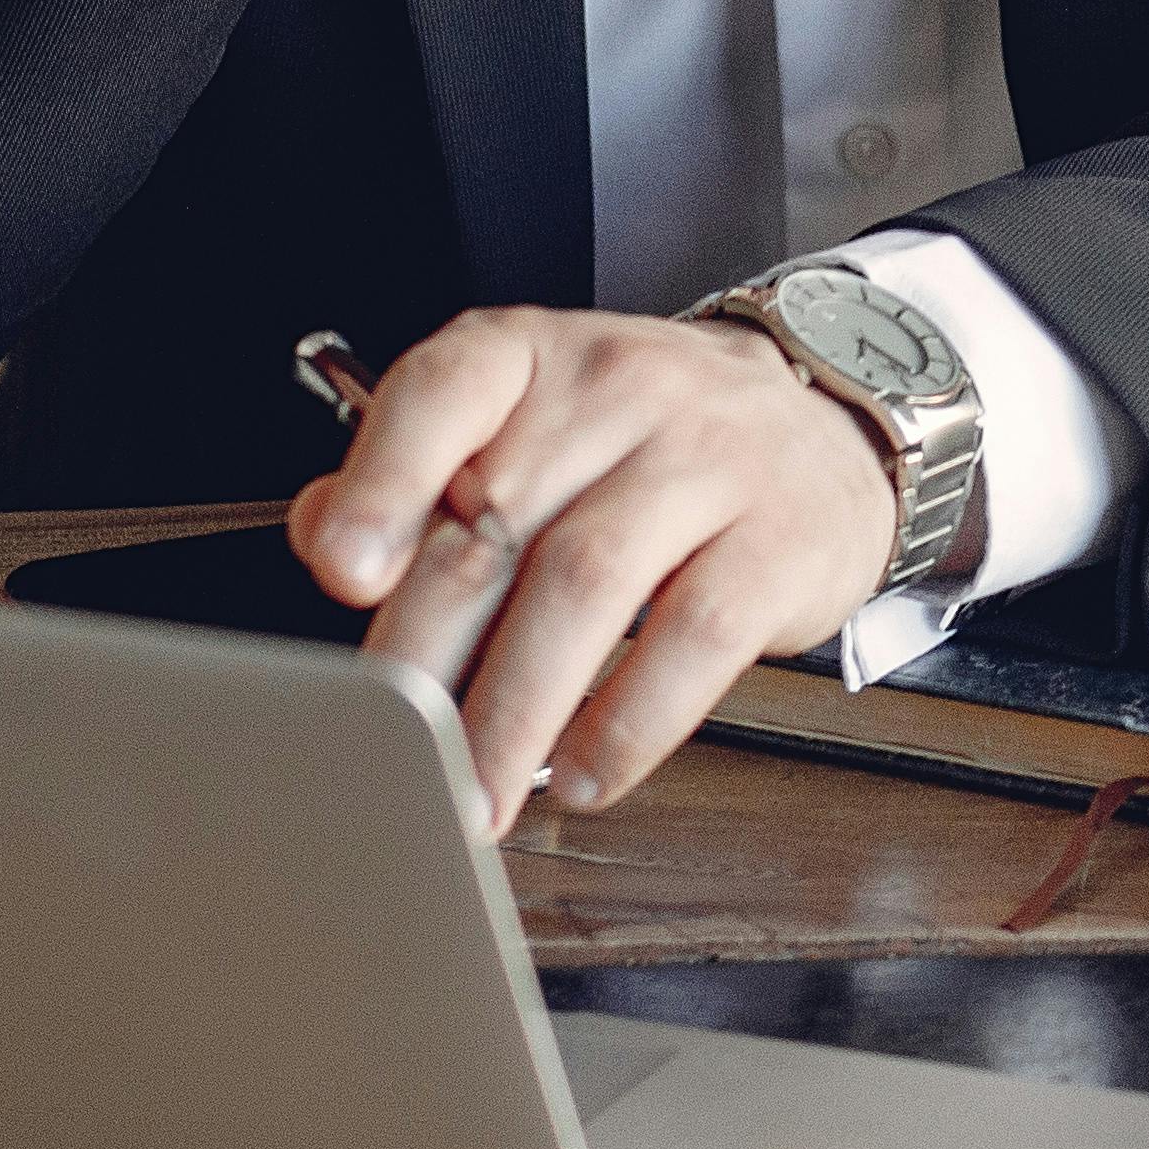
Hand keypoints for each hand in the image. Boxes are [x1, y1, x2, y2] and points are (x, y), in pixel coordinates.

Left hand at [290, 308, 902, 836]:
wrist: (823, 427)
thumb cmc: (643, 446)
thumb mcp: (529, 430)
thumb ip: (416, 478)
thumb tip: (326, 537)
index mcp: (535, 358)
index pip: (447, 391)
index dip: (385, 482)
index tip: (345, 573)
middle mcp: (623, 388)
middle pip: (500, 526)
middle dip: (428, 660)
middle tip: (389, 754)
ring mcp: (711, 456)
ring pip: (587, 584)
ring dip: (516, 710)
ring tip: (475, 791)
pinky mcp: (781, 538)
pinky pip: (692, 637)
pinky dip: (626, 722)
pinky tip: (582, 770)